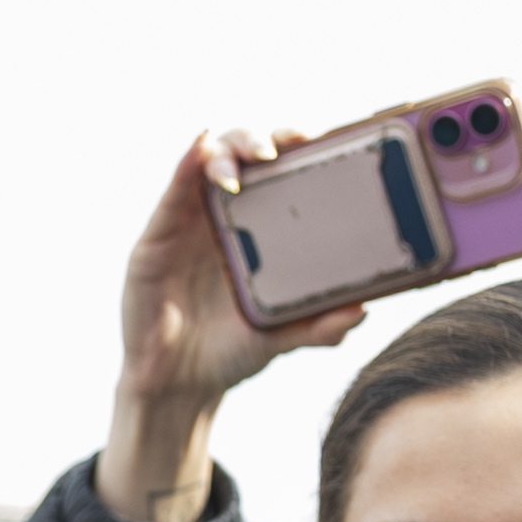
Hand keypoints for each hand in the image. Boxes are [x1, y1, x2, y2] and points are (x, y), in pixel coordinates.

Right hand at [103, 130, 367, 521]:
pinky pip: (174, 189)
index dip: (299, 149)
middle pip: (246, 155)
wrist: (178, 383)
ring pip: (211, 159)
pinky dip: (189, 161)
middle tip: (285, 148)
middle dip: (265, 138)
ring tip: (253, 158)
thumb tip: (362, 311)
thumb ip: (319, 326)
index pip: (281, 172)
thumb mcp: (281, 337)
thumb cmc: (230, 352)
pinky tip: (202, 146)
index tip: (321, 142)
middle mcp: (226, 216)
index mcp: (260, 230)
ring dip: (232, 147)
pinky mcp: (159, 234)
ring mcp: (191, 221)